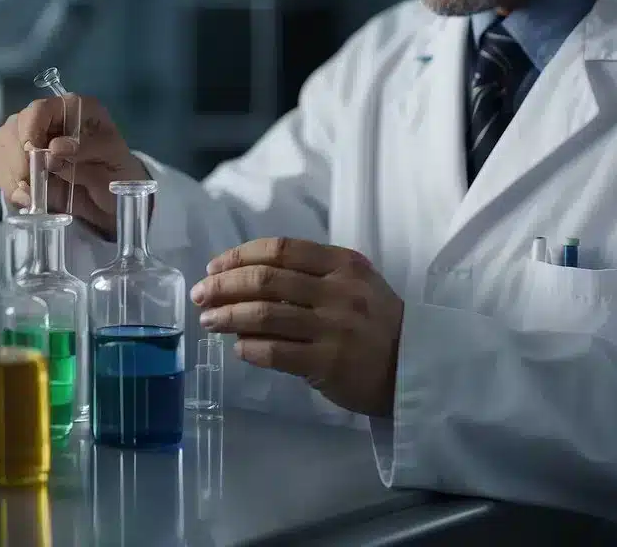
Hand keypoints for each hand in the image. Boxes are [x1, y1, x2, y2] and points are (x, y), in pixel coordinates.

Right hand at [0, 94, 148, 238]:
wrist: (110, 198)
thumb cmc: (116, 172)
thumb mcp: (114, 159)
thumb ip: (88, 149)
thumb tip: (55, 147)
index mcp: (74, 108)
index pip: (41, 109)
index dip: (31, 129)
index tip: (32, 153)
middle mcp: (48, 118)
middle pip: (14, 127)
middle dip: (18, 158)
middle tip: (31, 183)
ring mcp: (29, 137)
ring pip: (1, 146)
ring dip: (11, 174)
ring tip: (31, 195)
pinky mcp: (18, 159)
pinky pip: (0, 167)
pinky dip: (8, 185)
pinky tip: (26, 198)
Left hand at [191, 237, 403, 417]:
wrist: (415, 368)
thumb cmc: (375, 322)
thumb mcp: (355, 283)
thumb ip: (309, 275)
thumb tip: (244, 279)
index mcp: (343, 264)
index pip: (279, 249)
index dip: (239, 256)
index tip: (214, 267)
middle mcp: (339, 291)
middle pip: (265, 279)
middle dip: (223, 285)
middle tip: (201, 295)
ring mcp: (334, 328)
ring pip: (264, 315)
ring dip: (227, 316)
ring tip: (208, 321)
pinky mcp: (329, 363)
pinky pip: (275, 351)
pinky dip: (249, 348)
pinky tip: (238, 348)